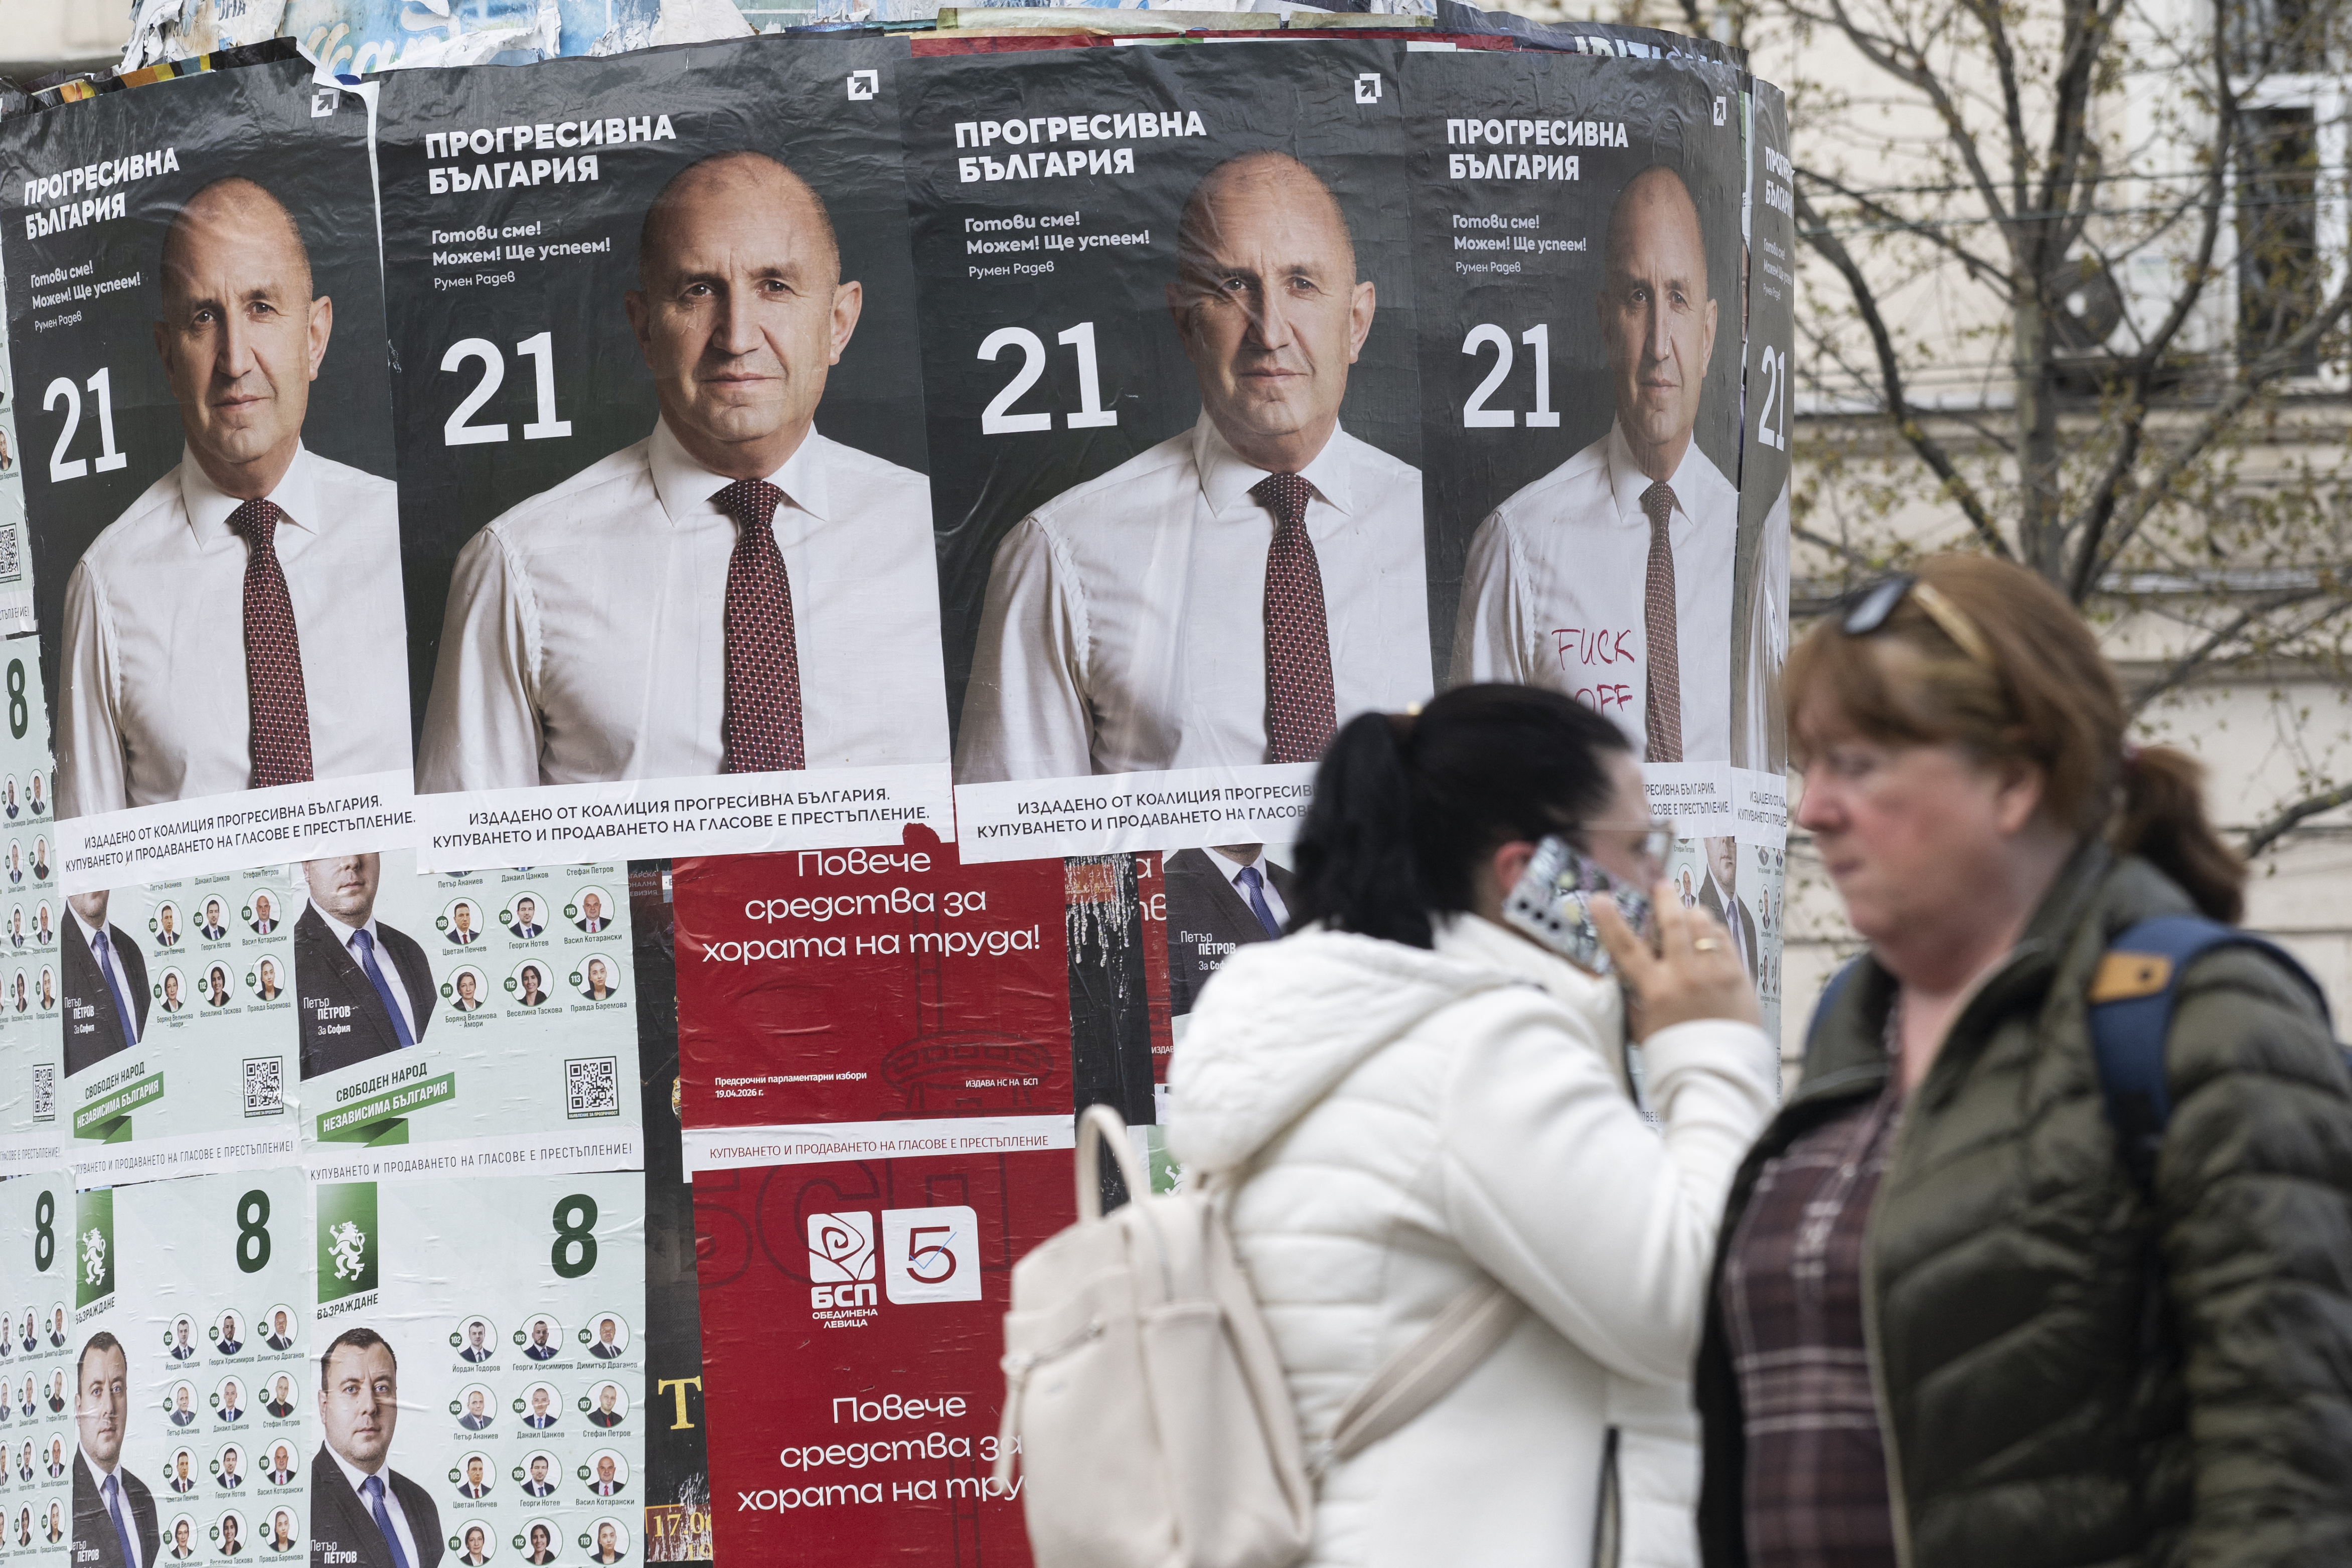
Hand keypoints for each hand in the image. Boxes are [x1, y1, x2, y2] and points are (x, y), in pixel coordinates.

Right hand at [1593, 880, 1760, 1039]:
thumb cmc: (1676, 1053)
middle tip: (1662, 886)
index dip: (1610, 921)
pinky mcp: (1738, 976)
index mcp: (1656, 991)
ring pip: (1702, 924)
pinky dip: (1714, 932)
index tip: (1601, 899)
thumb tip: (1625, 974)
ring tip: (1688, 915)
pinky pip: (1725, 939)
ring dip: (1692, 915)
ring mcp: (1714, 974)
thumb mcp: (1644, 1028)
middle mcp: (1684, 977)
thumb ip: (1635, 998)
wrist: (1719, 1073)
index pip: (1627, 948)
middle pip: (1673, 922)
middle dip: (1665, 898)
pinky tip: (1709, 938)